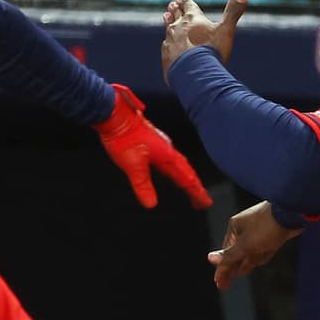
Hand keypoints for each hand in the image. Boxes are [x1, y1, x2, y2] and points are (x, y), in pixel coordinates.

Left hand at [95, 84, 212, 208]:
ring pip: (180, 164)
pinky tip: (167, 169)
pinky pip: (170, 158)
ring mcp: (161, 143)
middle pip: (187, 171)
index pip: (186, 178)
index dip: (196, 192)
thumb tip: (151, 203)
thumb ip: (143, 186)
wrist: (115, 115)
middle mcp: (168, 149)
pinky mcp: (153, 140)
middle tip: (201, 200)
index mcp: (167, 156)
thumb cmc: (124, 136)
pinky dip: (175, 167)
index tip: (205, 202)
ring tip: (189, 187)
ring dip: (186, 176)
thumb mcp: (132, 166)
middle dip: (194, 187)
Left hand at [161, 0, 248, 82]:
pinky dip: (167, 43)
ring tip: (166, 17)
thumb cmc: (212, 50)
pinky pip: (165, 47)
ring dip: (168, 22)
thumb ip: (233, 11)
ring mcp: (170, 42)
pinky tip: (167, 44)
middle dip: (175, 9)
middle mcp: (178, 27)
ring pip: (168, 29)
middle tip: (172, 5)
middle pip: (176, 15)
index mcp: (193, 18)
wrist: (194, 74)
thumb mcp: (226, 29)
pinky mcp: (166, 56)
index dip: (184, 1)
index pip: (187, 5)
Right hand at [209, 201, 302, 289]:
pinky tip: (260, 262)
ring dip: (248, 262)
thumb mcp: (245, 245)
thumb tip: (209, 258)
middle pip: (237, 253)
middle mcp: (246, 228)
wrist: (290, 214)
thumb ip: (229, 255)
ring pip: (251, 251)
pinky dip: (262, 255)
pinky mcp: (273, 233)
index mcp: (235, 228)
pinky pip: (264, 248)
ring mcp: (260, 231)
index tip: (219, 283)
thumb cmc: (265, 227)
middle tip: (225, 285)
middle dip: (232, 268)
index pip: (226, 253)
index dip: (222, 269)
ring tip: (239, 273)